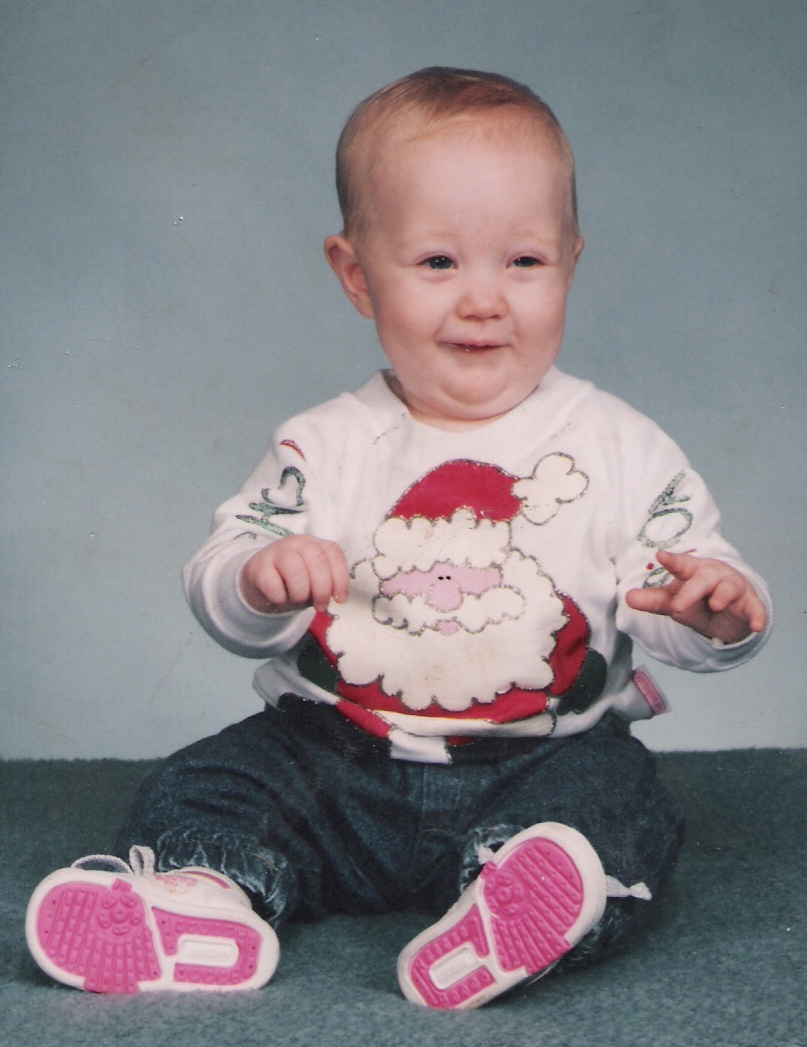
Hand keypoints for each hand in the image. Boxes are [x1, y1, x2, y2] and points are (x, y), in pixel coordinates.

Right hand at [240, 536, 348, 614]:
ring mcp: (276, 552)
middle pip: (316, 558)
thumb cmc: (296, 583)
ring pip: (293, 565)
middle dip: (322, 588)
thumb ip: (327, 585)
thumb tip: (337, 598)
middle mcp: (298, 543)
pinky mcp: (258, 567)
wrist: (263, 584)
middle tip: (320, 606)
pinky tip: (280, 598)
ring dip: (300, 590)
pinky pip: (271, 582)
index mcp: (316, 545)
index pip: (334, 553)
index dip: (340, 579)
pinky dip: (279, 596)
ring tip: (298, 601)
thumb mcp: (315, 583)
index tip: (339, 600)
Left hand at [625, 549, 766, 643]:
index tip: (660, 556)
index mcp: (693, 571)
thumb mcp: (675, 602)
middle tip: (677, 606)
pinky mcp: (750, 604)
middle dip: (692, 590)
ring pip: (729, 588)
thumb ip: (653, 600)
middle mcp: (714, 575)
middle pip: (703, 579)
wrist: (728, 611)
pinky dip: (757, 615)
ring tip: (715, 605)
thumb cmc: (698, 599)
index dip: (672, 561)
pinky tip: (757, 625)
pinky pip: (755, 608)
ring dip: (723, 596)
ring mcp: (733, 588)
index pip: (681, 565)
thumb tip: (627, 598)